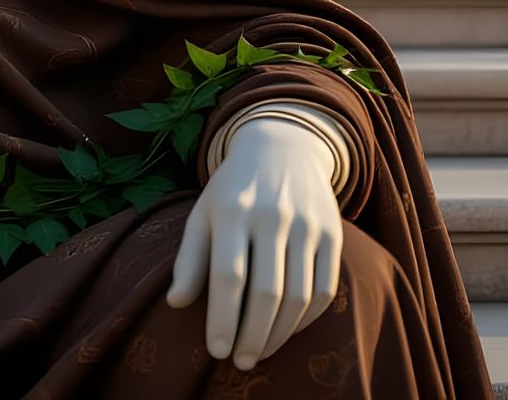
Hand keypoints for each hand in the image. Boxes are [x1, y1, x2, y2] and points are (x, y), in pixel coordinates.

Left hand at [165, 116, 341, 370]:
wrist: (283, 146)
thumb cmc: (233, 189)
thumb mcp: (203, 213)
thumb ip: (190, 259)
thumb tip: (175, 303)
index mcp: (233, 209)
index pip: (229, 275)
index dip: (222, 318)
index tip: (216, 351)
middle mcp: (272, 215)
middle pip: (266, 291)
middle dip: (253, 336)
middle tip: (240, 361)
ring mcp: (307, 224)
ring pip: (298, 296)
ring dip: (280, 334)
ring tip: (261, 352)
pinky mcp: (332, 233)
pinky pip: (324, 289)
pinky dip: (306, 318)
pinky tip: (287, 329)